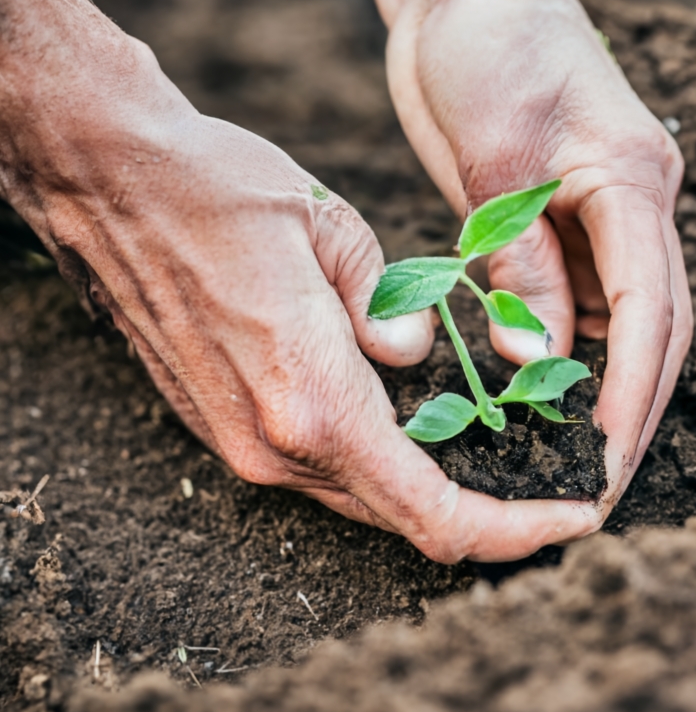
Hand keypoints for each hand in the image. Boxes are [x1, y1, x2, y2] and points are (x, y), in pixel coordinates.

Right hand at [1, 7, 602, 561]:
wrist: (107, 182)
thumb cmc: (218, 190)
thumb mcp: (330, 227)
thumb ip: (386, 306)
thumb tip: (415, 355)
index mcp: (312, 397)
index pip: (432, 510)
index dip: (513, 530)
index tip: (573, 517)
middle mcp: (273, 442)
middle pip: (404, 516)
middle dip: (488, 514)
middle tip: (551, 483)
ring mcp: (241, 441)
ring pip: (364, 494)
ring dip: (435, 488)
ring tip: (500, 455)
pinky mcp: (223, 423)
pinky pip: (323, 465)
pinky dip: (384, 463)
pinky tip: (422, 427)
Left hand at [387, 0, 693, 518]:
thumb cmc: (486, 46)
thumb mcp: (496, 161)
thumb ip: (521, 262)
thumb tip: (535, 360)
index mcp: (634, 181)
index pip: (650, 312)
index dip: (632, 395)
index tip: (606, 462)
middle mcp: (634, 199)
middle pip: (653, 324)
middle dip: (629, 404)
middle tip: (595, 481)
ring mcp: (600, 204)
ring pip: (616, 313)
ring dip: (597, 379)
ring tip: (559, 447)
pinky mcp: (559, 207)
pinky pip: (575, 289)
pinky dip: (561, 340)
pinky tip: (534, 379)